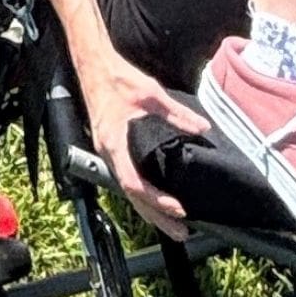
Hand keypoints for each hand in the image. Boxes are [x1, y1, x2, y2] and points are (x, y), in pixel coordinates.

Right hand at [80, 48, 209, 240]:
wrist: (92, 65)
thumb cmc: (118, 78)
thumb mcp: (151, 93)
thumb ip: (177, 114)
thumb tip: (202, 129)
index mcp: (114, 141)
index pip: (133, 182)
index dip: (156, 200)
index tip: (179, 209)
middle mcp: (108, 151)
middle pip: (130, 195)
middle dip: (156, 216)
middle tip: (181, 232)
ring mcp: (107, 150)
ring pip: (126, 189)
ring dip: (148, 209)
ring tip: (172, 225)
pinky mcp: (109, 146)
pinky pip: (124, 177)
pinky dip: (141, 194)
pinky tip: (154, 200)